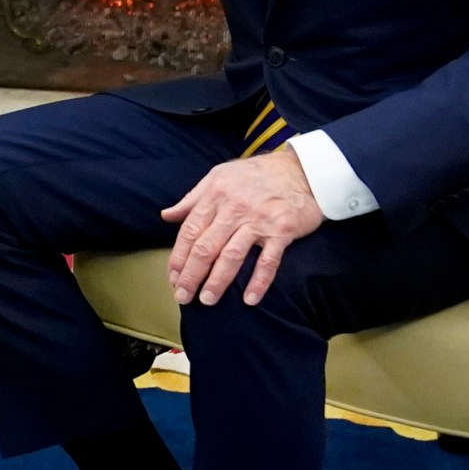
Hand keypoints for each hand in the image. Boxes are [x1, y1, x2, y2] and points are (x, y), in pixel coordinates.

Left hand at [160, 148, 325, 307]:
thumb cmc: (256, 175)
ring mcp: (259, 220)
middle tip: (182, 296)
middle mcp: (235, 207)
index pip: (191, 230)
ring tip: (207, 300)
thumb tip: (167, 215)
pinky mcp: (283, 230)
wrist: (301, 170)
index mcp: (216, 194)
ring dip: (217, 281)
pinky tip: (250, 299)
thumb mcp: (219, 176)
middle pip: (206, 247)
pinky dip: (259, 281)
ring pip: (232, 256)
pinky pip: (268, 261)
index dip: (179, 256)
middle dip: (191, 275)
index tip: (172, 277)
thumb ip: (193, 198)